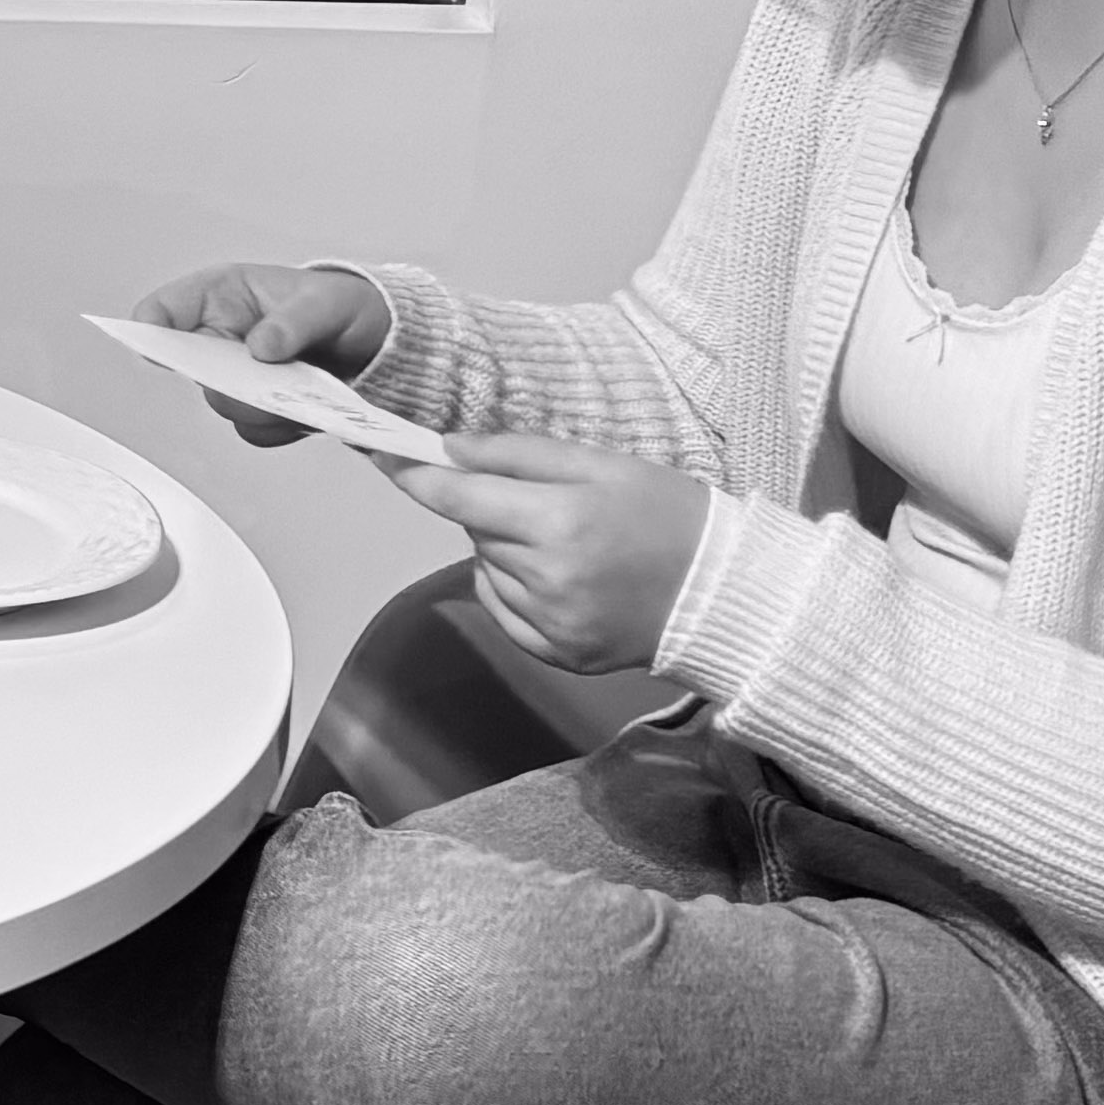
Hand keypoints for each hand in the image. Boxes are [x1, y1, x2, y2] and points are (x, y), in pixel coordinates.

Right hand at [124, 260, 390, 444]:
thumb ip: (294, 321)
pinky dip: (281, 426)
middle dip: (229, 378)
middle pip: (193, 369)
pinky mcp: (260, 409)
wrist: (379, 346)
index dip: (152, 328)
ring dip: (261, 405)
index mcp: (223, 297)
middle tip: (263, 375)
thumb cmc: (346, 308)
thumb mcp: (328, 303)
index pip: (167, 309)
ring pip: (224, 405)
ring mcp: (239, 376)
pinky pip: (254, 430)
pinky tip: (306, 408)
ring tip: (301, 390)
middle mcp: (222, 338)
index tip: (155, 347)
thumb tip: (261, 347)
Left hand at [378, 432, 708, 677]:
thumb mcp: (601, 463)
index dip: (414, 475)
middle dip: (490, 508)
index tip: (380, 455)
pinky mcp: (556, 654)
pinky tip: (558, 576)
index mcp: (560, 522)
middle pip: (474, 529)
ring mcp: (550, 624)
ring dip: (503, 549)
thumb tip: (448, 450)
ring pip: (485, 567)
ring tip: (565, 541)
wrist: (724, 592)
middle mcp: (547, 578)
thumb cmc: (666, 512)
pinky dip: (511, 587)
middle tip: (546, 502)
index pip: (459, 497)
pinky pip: (501, 608)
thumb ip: (519, 454)